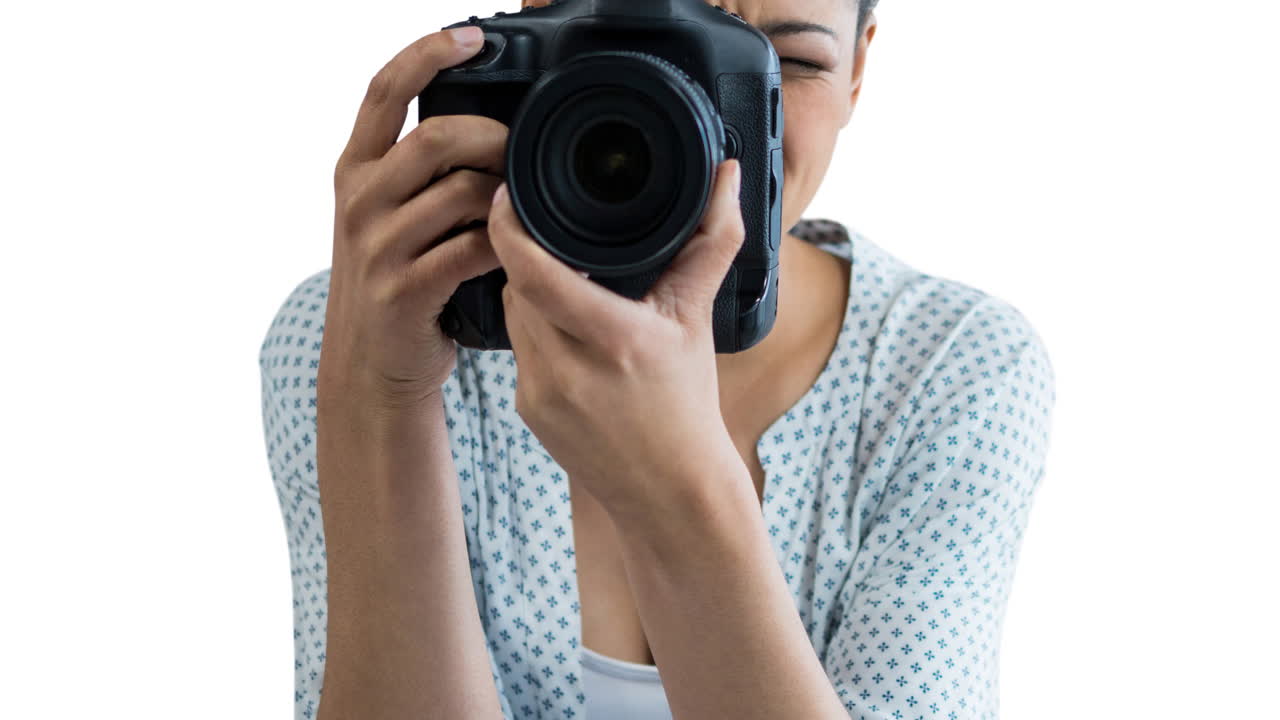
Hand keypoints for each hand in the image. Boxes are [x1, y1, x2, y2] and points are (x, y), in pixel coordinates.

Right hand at [321, 25, 505, 410]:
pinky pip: (470, 250)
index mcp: (355, 170)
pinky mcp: (404, 290)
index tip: (472, 37)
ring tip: (528, 203)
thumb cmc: (396, 281)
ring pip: (458, 194)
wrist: (371, 365)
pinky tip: (522, 247)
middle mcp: (359, 201)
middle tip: (525, 149)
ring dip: (506, 194)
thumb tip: (491, 126)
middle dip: (492, 136)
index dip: (426, 54)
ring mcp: (378, 247)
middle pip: (433, 139)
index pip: (382, 91)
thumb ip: (420, 171)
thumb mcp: (388, 215)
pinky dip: (506, 244)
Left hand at [488, 158, 748, 520]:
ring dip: (532, 296)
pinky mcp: (527, 411)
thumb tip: (727, 175)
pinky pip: (518, 352)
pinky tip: (566, 336)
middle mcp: (567, 370)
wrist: (671, 490)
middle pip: (519, 287)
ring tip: (567, 286)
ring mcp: (540, 395)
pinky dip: (536, 334)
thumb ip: (713, 239)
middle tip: (550, 238)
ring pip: (514, 317)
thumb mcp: (698, 317)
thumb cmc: (688, 402)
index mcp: (613, 340)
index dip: (509, 230)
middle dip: (530, 260)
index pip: (534, 273)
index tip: (506, 198)